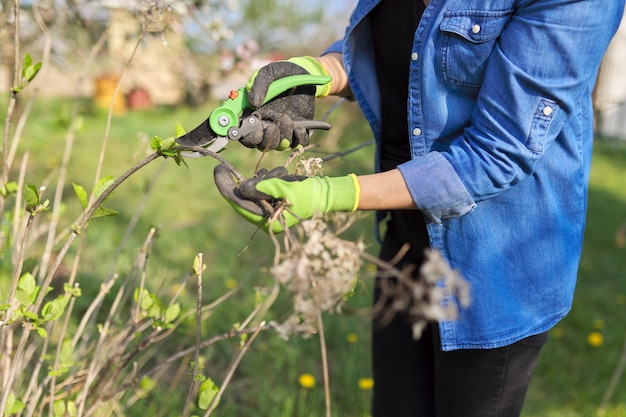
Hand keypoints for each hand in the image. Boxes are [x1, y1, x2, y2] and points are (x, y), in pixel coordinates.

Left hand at [214, 164, 358, 233]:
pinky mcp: (275, 200)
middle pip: (245, 196)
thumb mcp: (284, 188)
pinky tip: (284, 176)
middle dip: (253, 181)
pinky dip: (271, 178)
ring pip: (255, 189)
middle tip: (263, 171)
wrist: (327, 194)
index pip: (238, 204)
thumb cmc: (308, 193)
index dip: (226, 186)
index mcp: (266, 221)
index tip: (218, 170)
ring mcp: (270, 209)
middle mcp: (265, 217)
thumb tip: (240, 187)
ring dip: (265, 178)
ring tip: (282, 176)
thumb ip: (262, 187)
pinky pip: (264, 187)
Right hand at [239, 56, 331, 150]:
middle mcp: (267, 124)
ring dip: (283, 138)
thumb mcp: (268, 73)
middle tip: (273, 127)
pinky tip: (299, 127)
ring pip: (279, 146)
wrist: (303, 72)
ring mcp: (283, 129)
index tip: (256, 133)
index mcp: (254, 114)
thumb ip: (259, 85)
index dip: (247, 138)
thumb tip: (253, 103)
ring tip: (288, 120)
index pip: (245, 134)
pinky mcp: (298, 129)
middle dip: (267, 140)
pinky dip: (298, 139)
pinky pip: (298, 143)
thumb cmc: (281, 73)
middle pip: (261, 144)